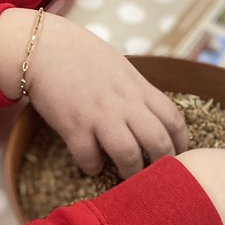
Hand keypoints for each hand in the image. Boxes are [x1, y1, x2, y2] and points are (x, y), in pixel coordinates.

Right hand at [25, 15, 187, 176]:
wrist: (43, 47)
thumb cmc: (80, 54)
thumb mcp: (119, 66)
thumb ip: (135, 90)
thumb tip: (148, 112)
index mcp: (137, 86)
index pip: (173, 118)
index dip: (181, 141)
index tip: (178, 154)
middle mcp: (124, 102)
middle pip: (158, 142)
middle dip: (163, 164)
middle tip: (158, 175)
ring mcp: (99, 115)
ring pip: (129, 155)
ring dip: (132, 173)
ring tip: (128, 177)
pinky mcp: (73, 127)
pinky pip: (90, 158)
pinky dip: (93, 167)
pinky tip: (92, 164)